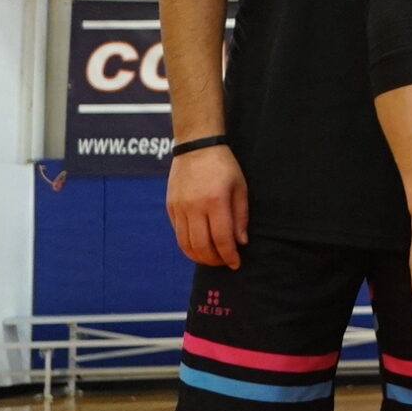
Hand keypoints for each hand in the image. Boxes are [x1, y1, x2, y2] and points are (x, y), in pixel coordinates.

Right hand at [165, 145, 248, 267]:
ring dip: (199, 256)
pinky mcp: (170, 207)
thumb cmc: (224, 166)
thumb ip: (241, 216)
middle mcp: (194, 207)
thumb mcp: (240, 187)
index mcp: (215, 201)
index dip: (229, 256)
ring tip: (212, 258)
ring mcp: (179, 208)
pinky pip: (177, 233)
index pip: (221, 239)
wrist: (196, 147)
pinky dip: (187, 245)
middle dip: (214, 260)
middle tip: (224, 262)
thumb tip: (241, 242)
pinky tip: (199, 246)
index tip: (236, 264)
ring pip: (185, 244)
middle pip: (201, 246)